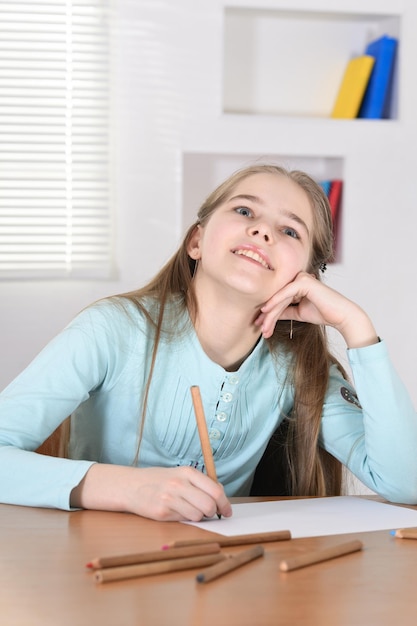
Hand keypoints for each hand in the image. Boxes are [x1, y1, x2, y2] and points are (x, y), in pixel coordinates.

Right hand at [71, 464, 232, 521]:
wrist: (131, 485)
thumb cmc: (159, 480)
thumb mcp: (180, 474)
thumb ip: (200, 482)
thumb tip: (220, 493)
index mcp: (187, 472)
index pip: (215, 490)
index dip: (225, 503)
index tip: (227, 511)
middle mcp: (179, 484)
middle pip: (209, 504)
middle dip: (213, 512)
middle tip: (211, 513)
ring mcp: (170, 498)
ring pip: (198, 515)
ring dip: (199, 517)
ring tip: (190, 510)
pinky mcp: (162, 512)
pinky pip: (184, 520)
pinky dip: (185, 519)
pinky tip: (177, 512)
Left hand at [255, 272, 378, 347]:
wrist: (341, 316)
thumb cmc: (323, 313)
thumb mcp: (298, 312)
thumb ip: (285, 310)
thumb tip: (268, 314)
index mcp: (297, 283)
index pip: (278, 297)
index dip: (268, 312)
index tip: (259, 324)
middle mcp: (298, 277)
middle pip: (277, 297)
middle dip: (267, 315)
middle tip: (259, 329)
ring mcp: (302, 277)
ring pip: (280, 297)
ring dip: (270, 314)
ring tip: (264, 328)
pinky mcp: (304, 281)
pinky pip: (285, 293)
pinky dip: (275, 302)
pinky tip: (266, 311)